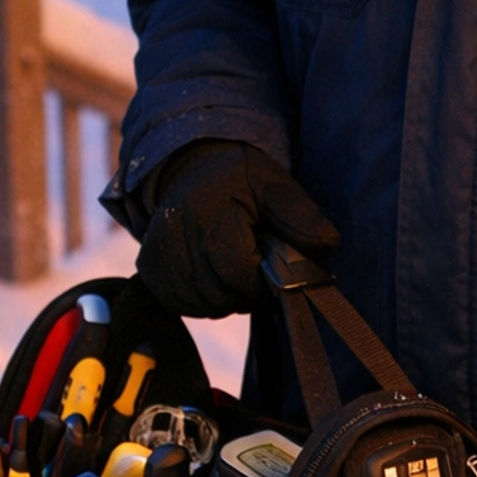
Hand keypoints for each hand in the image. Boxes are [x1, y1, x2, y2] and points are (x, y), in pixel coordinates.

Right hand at [135, 141, 338, 318]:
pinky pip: (186, 306)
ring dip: (228, 294)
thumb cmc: (235, 178)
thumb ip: (301, 215)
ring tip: (233, 261)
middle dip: (248, 288)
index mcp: (208, 214)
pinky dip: (206, 297)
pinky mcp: (149, 273)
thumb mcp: (274, 183)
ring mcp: (157, 260)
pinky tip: (213, 270)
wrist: (186, 170)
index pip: (239, 274)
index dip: (262, 278)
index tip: (270, 261)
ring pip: (206, 306)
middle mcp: (174, 239)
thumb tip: (327, 246)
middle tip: (255, 260)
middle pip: (223, 296)